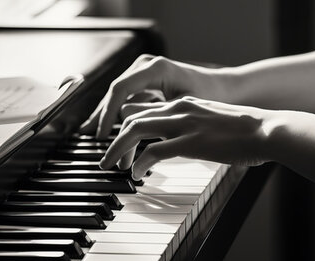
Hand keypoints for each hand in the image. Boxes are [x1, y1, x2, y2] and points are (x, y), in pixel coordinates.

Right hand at [80, 54, 232, 138]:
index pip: (120, 89)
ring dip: (109, 118)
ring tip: (93, 136)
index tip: (103, 134)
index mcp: (154, 68)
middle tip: (92, 139)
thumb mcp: (182, 106)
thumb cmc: (208, 95)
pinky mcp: (145, 83)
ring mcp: (144, 74)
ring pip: (119, 98)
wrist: (222, 88)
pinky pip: (127, 100)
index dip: (108, 113)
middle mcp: (145, 67)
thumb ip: (154, 113)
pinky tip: (111, 132)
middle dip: (103, 118)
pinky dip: (119, 116)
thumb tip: (126, 122)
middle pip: (115, 93)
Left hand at [99, 96, 272, 179]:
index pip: (144, 110)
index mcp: (185, 104)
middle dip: (114, 139)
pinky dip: (140, 162)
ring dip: (118, 149)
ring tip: (110, 165)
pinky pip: (154, 151)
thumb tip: (186, 145)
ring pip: (136, 130)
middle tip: (106, 158)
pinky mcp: (191, 142)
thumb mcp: (214, 123)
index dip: (125, 127)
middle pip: (132, 118)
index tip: (118, 144)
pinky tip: (136, 173)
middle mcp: (180, 109)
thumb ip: (196, 130)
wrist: (268, 130)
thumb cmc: (247, 132)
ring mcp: (184, 125)